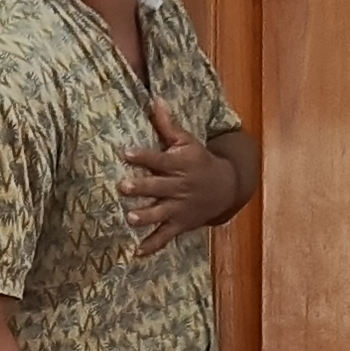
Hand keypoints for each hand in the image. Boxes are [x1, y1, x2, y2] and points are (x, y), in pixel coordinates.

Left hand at [119, 97, 243, 259]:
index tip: (126, 153)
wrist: (226, 187)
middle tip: (124, 187)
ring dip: (146, 216)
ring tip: (130, 218)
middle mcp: (179, 186)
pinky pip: (165, 236)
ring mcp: (179, 207)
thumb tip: (154, 99)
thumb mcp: (187, 141)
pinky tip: (136, 252)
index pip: (159, 159)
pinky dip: (152, 245)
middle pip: (158, 187)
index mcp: (179, 164)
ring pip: (160, 212)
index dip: (143, 156)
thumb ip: (167, 125)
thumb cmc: (199, 160)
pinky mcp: (180, 224)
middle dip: (142, 187)